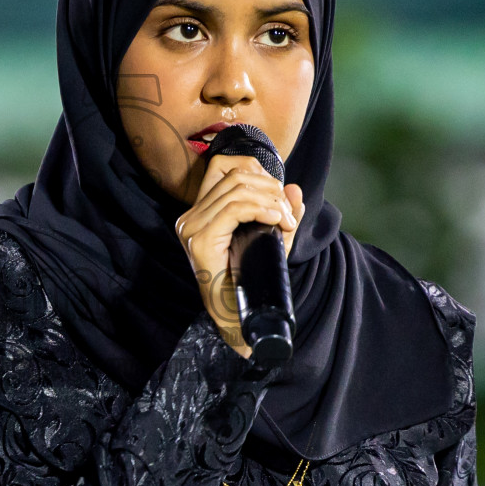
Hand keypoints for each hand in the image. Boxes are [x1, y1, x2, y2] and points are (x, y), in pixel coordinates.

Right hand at [174, 153, 305, 357]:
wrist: (238, 318)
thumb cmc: (251, 281)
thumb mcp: (272, 240)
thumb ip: (282, 213)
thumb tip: (294, 187)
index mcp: (199, 213)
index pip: (223, 167)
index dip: (257, 171)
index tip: (278, 195)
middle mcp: (189, 217)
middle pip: (234, 175)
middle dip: (271, 188)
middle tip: (289, 213)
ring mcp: (191, 227)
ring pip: (238, 190)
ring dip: (271, 201)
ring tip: (287, 221)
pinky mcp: (200, 240)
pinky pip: (235, 209)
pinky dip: (262, 210)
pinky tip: (277, 221)